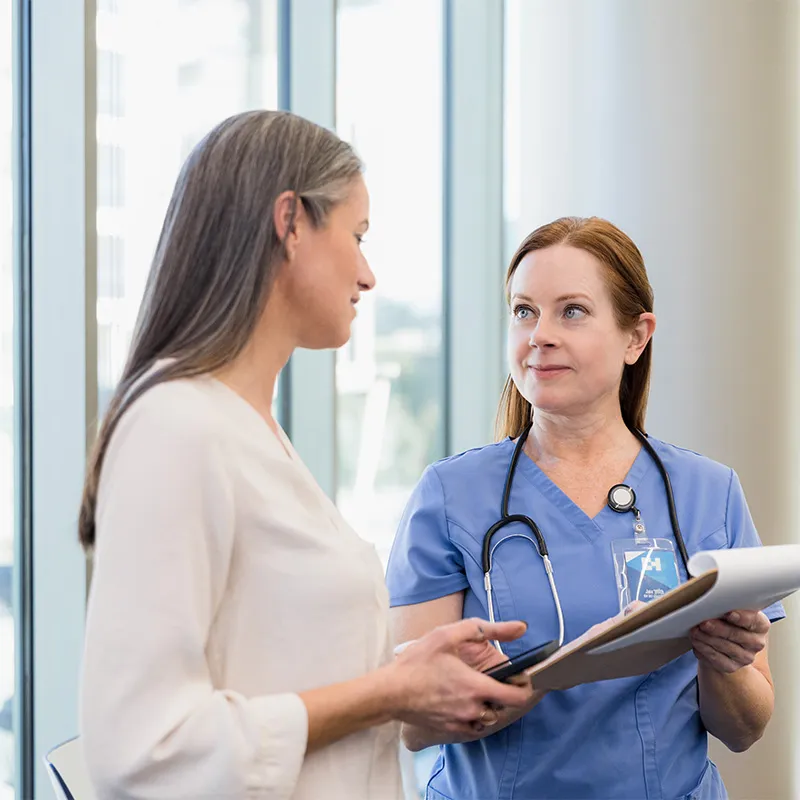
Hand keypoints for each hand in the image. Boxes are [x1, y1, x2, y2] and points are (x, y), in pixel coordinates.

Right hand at [388, 618, 534, 737]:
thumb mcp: (448, 635)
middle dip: (506, 694)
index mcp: (476, 686)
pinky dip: (475, 715)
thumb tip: (521, 627)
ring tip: (478, 688)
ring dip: (490, 705)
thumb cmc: (417, 662)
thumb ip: (487, 628)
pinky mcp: (451, 730)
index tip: (524, 677)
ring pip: (489, 717)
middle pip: (504, 707)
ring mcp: (462, 721)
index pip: (517, 696)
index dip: (526, 687)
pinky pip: (474, 726)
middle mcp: (473, 708)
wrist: (390, 692)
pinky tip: (464, 700)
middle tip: (497, 677)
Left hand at [690, 610, 769, 673]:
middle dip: (718, 629)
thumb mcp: (728, 609)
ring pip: (725, 648)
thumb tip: (712, 602)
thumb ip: (725, 605)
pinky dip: (704, 650)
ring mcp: (745, 657)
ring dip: (707, 639)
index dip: (742, 617)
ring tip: (695, 631)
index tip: (729, 613)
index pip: (754, 620)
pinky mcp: (731, 666)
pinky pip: (717, 659)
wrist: (722, 640)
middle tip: (703, 623)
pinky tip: (696, 642)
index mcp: (760, 624)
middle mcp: (756, 642)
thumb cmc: (725, 619)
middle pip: (738, 635)